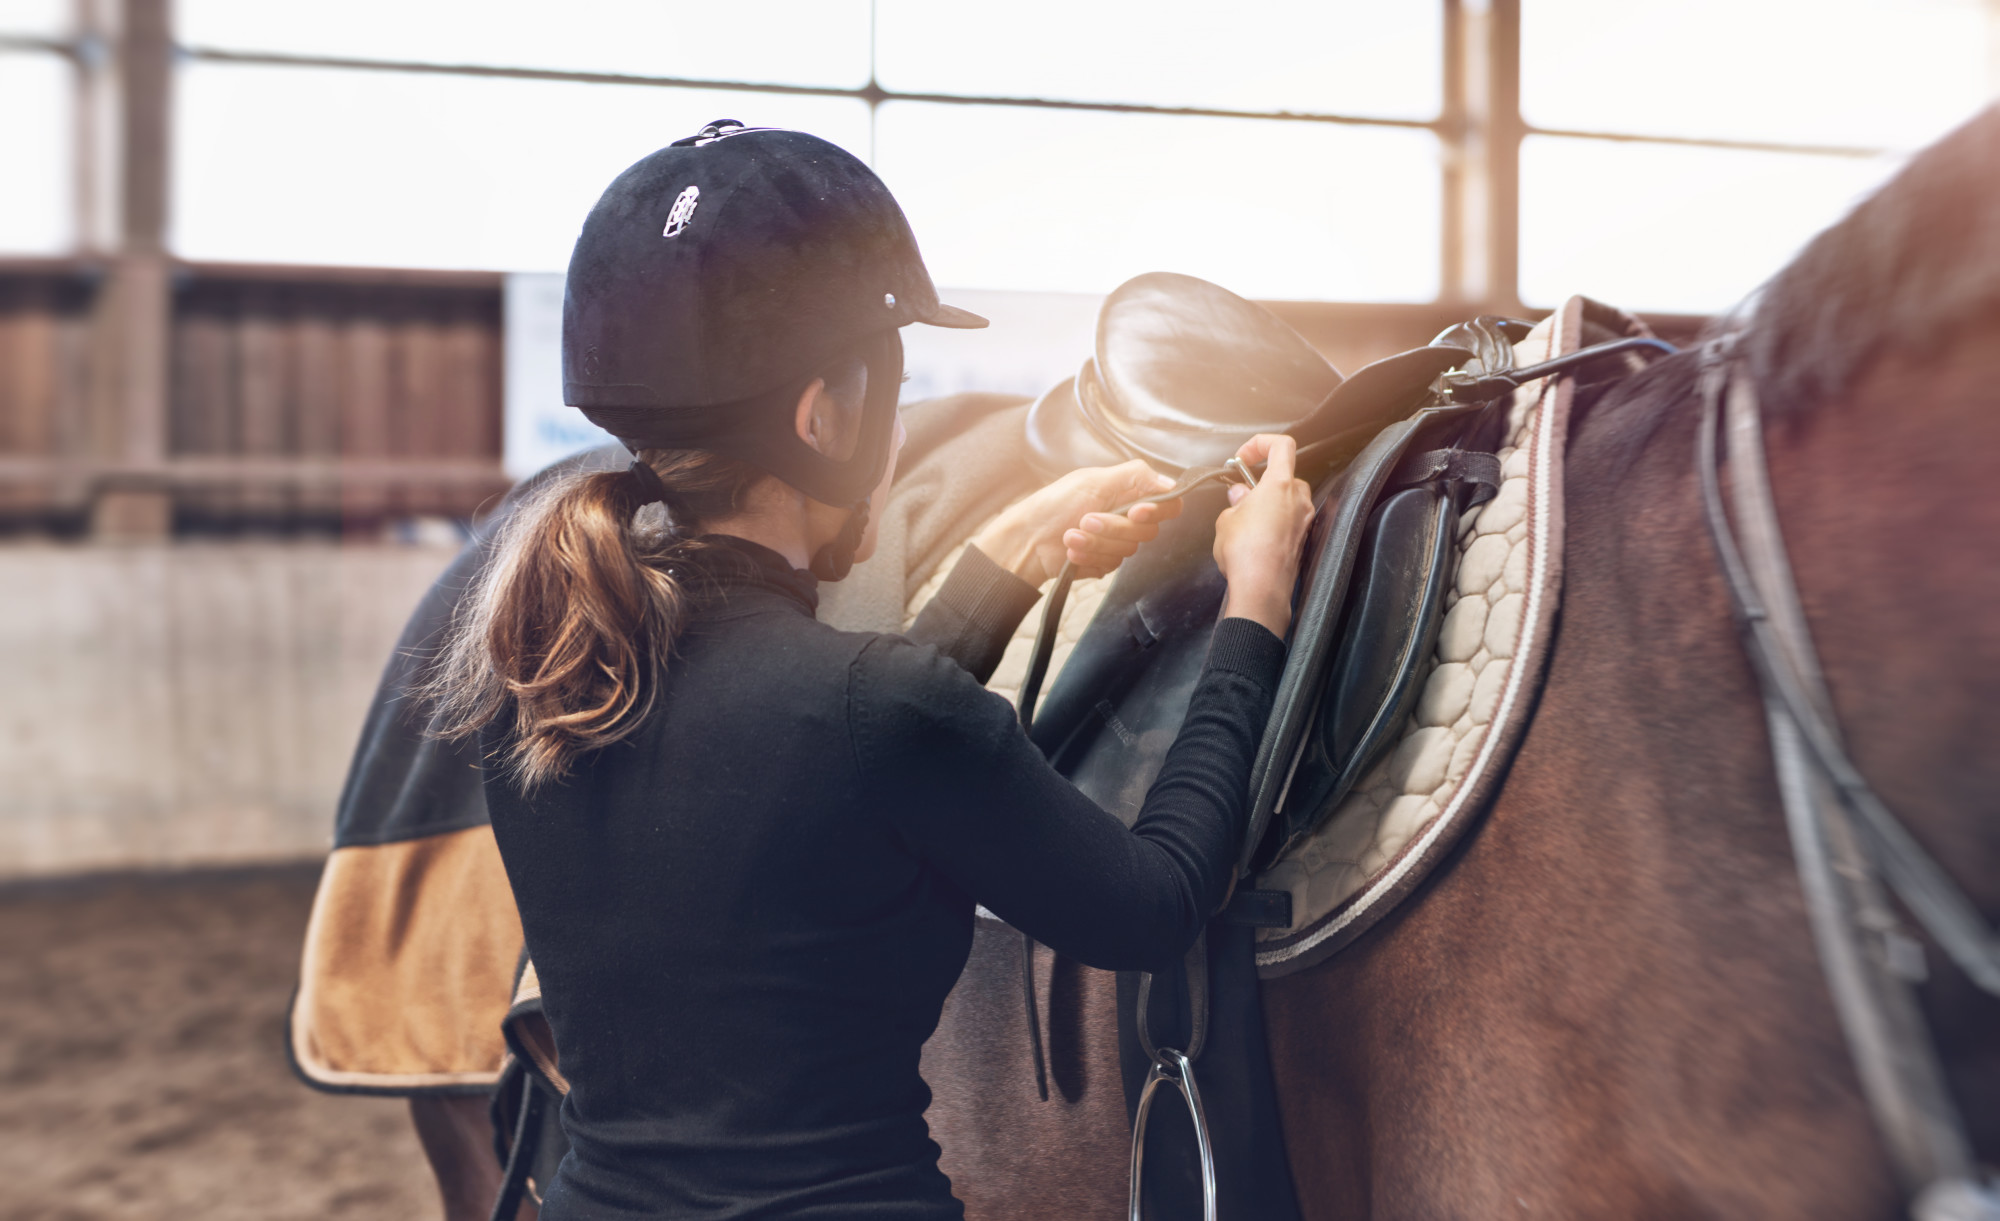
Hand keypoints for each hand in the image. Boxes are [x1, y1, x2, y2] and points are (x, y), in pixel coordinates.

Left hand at [971, 459, 1184, 585]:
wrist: (1027, 539)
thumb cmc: (1054, 504)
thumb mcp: (1095, 480)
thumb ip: (1137, 476)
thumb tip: (1172, 484)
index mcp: (1129, 492)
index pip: (1168, 503)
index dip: (1158, 510)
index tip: (1135, 512)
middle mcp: (1127, 516)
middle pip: (1147, 531)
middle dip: (1113, 528)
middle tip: (1085, 519)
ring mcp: (1117, 541)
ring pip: (1128, 550)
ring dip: (1096, 543)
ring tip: (1070, 535)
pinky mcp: (1106, 561)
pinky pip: (1113, 565)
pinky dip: (1089, 556)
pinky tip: (1071, 550)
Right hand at [1212, 435, 1314, 637]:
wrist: (1261, 589)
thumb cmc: (1245, 553)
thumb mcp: (1226, 520)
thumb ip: (1235, 502)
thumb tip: (1240, 497)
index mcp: (1280, 485)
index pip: (1282, 445)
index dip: (1260, 444)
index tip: (1243, 458)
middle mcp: (1298, 500)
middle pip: (1284, 475)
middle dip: (1260, 481)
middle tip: (1240, 495)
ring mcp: (1304, 521)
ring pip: (1287, 500)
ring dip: (1267, 503)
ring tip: (1244, 519)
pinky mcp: (1302, 540)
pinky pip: (1288, 521)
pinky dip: (1273, 521)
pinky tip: (1254, 538)